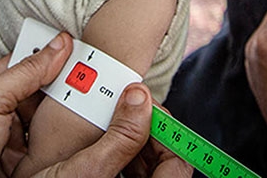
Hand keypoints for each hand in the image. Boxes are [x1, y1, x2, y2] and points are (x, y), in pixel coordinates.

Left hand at [0, 31, 189, 177]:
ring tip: (96, 99)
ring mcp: (10, 140)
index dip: (50, 55)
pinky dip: (65, 137)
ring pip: (47, 118)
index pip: (23, 63)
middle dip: (65, 84)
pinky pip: (49, 144)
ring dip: (68, 111)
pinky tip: (83, 129)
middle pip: (39, 91)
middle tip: (96, 76)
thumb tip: (57, 45)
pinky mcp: (22, 165)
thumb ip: (24, 73)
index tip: (79, 49)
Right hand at [35, 92, 190, 177]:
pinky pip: (118, 163)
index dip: (167, 132)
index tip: (148, 107)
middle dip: (142, 128)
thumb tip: (140, 98)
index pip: (178, 164)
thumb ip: (121, 136)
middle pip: (158, 159)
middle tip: (126, 104)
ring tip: (109, 114)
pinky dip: (109, 144)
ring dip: (125, 134)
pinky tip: (93, 132)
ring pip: (137, 160)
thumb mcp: (88, 169)